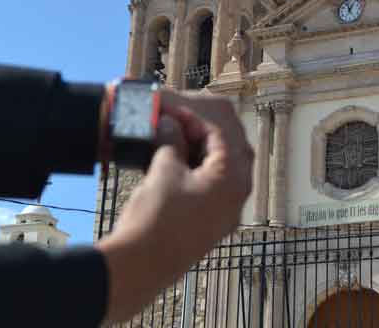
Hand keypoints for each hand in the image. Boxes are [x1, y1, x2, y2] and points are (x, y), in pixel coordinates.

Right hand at [96, 90, 253, 322]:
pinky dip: (200, 166)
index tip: (171, 108)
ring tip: (174, 135)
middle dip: (204, 128)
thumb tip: (169, 124)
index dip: (194, 115)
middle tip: (177, 118)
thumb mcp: (164, 169)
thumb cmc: (155, 218)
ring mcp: (227, 209)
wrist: (140, 268)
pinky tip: (177, 158)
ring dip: (203, 146)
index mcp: (233, 176)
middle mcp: (238, 193)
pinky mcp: (212, 220)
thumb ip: (172, 140)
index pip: (221, 131)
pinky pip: (214, 183)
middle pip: (231, 145)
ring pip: (224, 165)